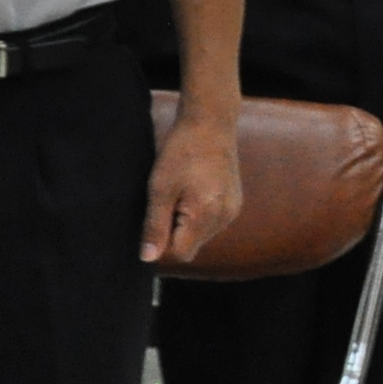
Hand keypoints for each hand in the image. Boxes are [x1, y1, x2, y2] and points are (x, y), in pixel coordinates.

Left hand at [139, 103, 243, 263]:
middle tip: (164, 203)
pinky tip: (191, 192)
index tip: (152, 222)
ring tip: (179, 194)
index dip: (161, 244)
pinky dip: (197, 216)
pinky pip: (211, 223)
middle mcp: (225, 217)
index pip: (180, 253)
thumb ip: (155, 226)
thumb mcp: (159, 189)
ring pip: (200, 236)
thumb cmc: (182, 152)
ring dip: (185, 225)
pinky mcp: (235, 203)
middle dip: (173, 234)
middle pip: (191, 246)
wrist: (210, 125)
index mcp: (206, 214)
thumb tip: (148, 258)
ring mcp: (233, 210)